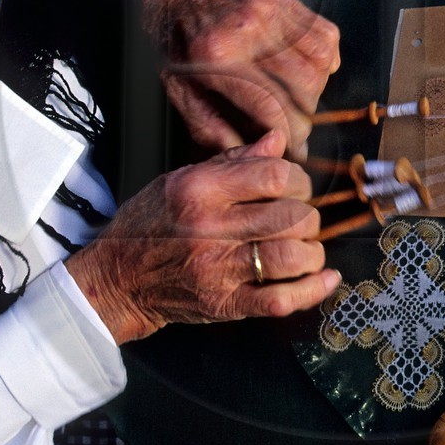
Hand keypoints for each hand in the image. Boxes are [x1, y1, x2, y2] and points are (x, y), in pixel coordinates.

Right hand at [65, 130, 339, 344]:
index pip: (274, 175)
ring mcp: (219, 270)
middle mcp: (211, 228)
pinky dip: (312, 290)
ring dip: (312, 251)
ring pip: (293, 256)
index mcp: (200, 190)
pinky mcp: (225, 304)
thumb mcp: (180, 180)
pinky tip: (326, 278)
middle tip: (300, 219)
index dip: (297, 179)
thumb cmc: (149, 225)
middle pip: (291, 216)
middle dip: (307, 216)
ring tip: (306, 247)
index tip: (295, 187)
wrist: (118, 280)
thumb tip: (276, 139)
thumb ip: (233, 161)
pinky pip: (281, 300)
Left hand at [115, 0, 339, 159]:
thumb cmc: (176, 43)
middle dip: (305, 118)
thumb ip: (210, 127)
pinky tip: (306, 71)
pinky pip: (325, 36)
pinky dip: (324, 60)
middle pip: (304, 86)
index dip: (290, 136)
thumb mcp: (177, 91)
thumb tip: (249, 154)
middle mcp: (247, 29)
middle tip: (295, 128)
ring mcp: (269, 9)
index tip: (291, 149)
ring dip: (316, 90)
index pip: (272, 106)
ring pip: (319, 63)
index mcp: (218, 56)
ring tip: (298, 99)